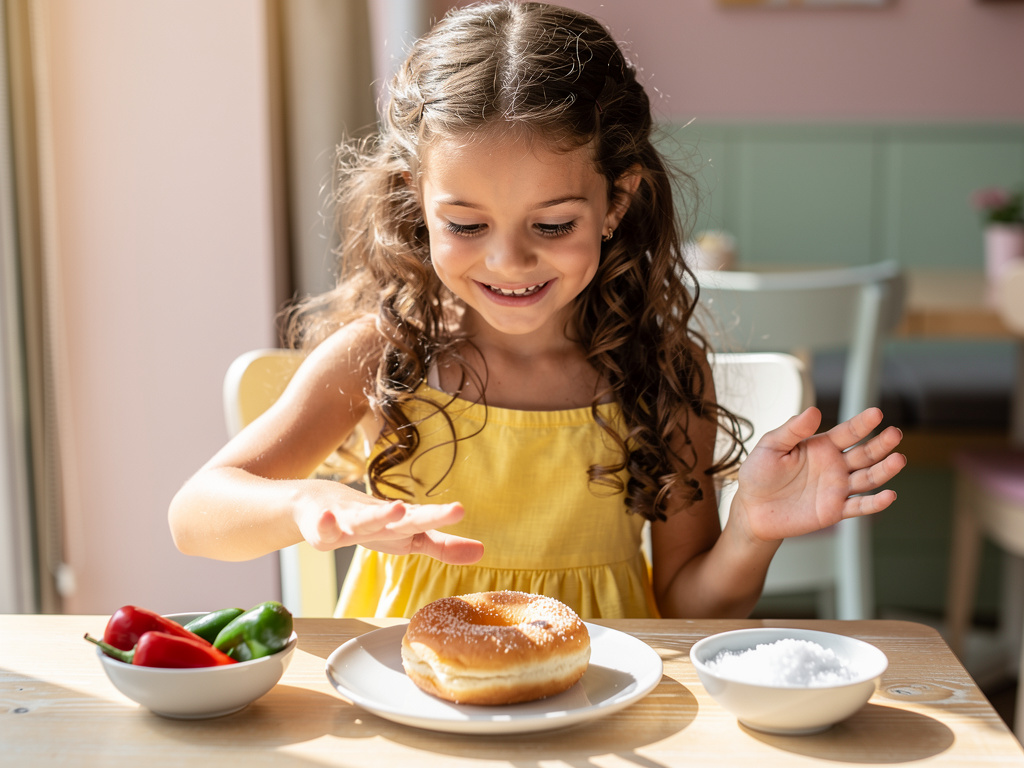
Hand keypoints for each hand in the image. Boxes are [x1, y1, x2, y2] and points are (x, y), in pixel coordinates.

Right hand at [297, 494, 484, 564]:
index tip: (460, 510)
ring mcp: (351, 521)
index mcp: (403, 523)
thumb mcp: (410, 538)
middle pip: (406, 518)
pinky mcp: (323, 529)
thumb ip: (443, 546)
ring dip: (379, 514)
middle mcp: (381, 518)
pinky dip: (325, 525)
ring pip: (365, 520)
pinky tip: (326, 521)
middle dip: (429, 516)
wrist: (321, 504)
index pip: (427, 521)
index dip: (442, 517)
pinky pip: (324, 531)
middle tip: (453, 510)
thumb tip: (482, 552)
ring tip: (396, 507)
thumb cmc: (374, 524)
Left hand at [732, 406, 905, 542]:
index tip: (876, 413)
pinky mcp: (834, 510)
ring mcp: (837, 488)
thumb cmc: (759, 473)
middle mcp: (834, 465)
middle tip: (895, 434)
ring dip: (884, 470)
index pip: (847, 432)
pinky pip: (859, 506)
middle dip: (881, 444)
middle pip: (864, 453)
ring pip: (867, 478)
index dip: (862, 423)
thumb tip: (813, 411)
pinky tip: (889, 495)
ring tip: (899, 460)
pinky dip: (875, 503)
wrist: (751, 508)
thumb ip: (793, 430)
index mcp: (821, 446)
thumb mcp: (771, 446)